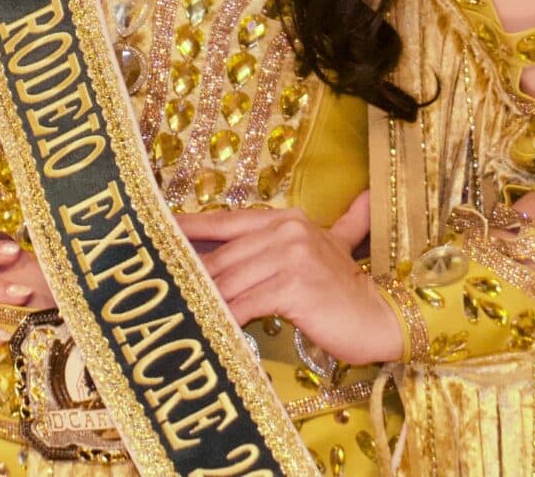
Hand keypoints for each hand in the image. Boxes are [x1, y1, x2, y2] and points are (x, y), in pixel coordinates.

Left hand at [172, 193, 401, 366]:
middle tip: (157, 289)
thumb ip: (303, 232)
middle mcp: (287, 229)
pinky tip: (208, 329)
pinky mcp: (293, 286)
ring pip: (228, 281)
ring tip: (175, 313)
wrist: (383, 317)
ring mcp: (290, 256)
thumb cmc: (345, 291)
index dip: (187, 229)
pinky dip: (223, 318)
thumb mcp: (322, 250)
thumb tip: (326, 205)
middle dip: (188, 275)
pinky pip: (244, 304)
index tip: (152, 234)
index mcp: (286, 219)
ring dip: (200, 300)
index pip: (225, 222)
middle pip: (220, 256)